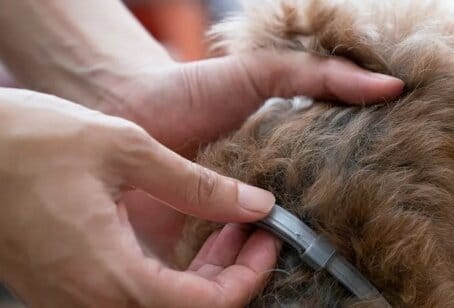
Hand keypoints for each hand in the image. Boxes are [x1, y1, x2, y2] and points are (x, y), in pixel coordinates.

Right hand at [0, 88, 280, 306]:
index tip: (268, 238)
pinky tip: (187, 236)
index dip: (250, 277)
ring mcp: (72, 302)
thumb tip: (257, 205)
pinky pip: (131, 298)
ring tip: (227, 227)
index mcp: (111, 277)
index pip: (208, 306)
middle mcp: (90, 304)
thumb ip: (198, 186)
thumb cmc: (29, 141)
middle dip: (232, 276)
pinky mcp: (62, 291)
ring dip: (203, 277)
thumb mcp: (127, 151)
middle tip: (254, 230)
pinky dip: (170, 276)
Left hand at [77, 51, 403, 260]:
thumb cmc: (193, 89)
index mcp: (277, 182)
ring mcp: (216, 241)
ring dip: (258, 266)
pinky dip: (222, 280)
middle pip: (289, 250)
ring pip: (249, 277)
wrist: (120, 103)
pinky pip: (206, 287)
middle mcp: (251, 217)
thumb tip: (391, 87)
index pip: (320, 210)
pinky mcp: (180, 261)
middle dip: (299, 247)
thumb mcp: (263, 75)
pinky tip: (231, 252)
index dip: (336, 213)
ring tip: (261, 238)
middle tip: (297, 231)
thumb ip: (321, 77)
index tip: (343, 208)